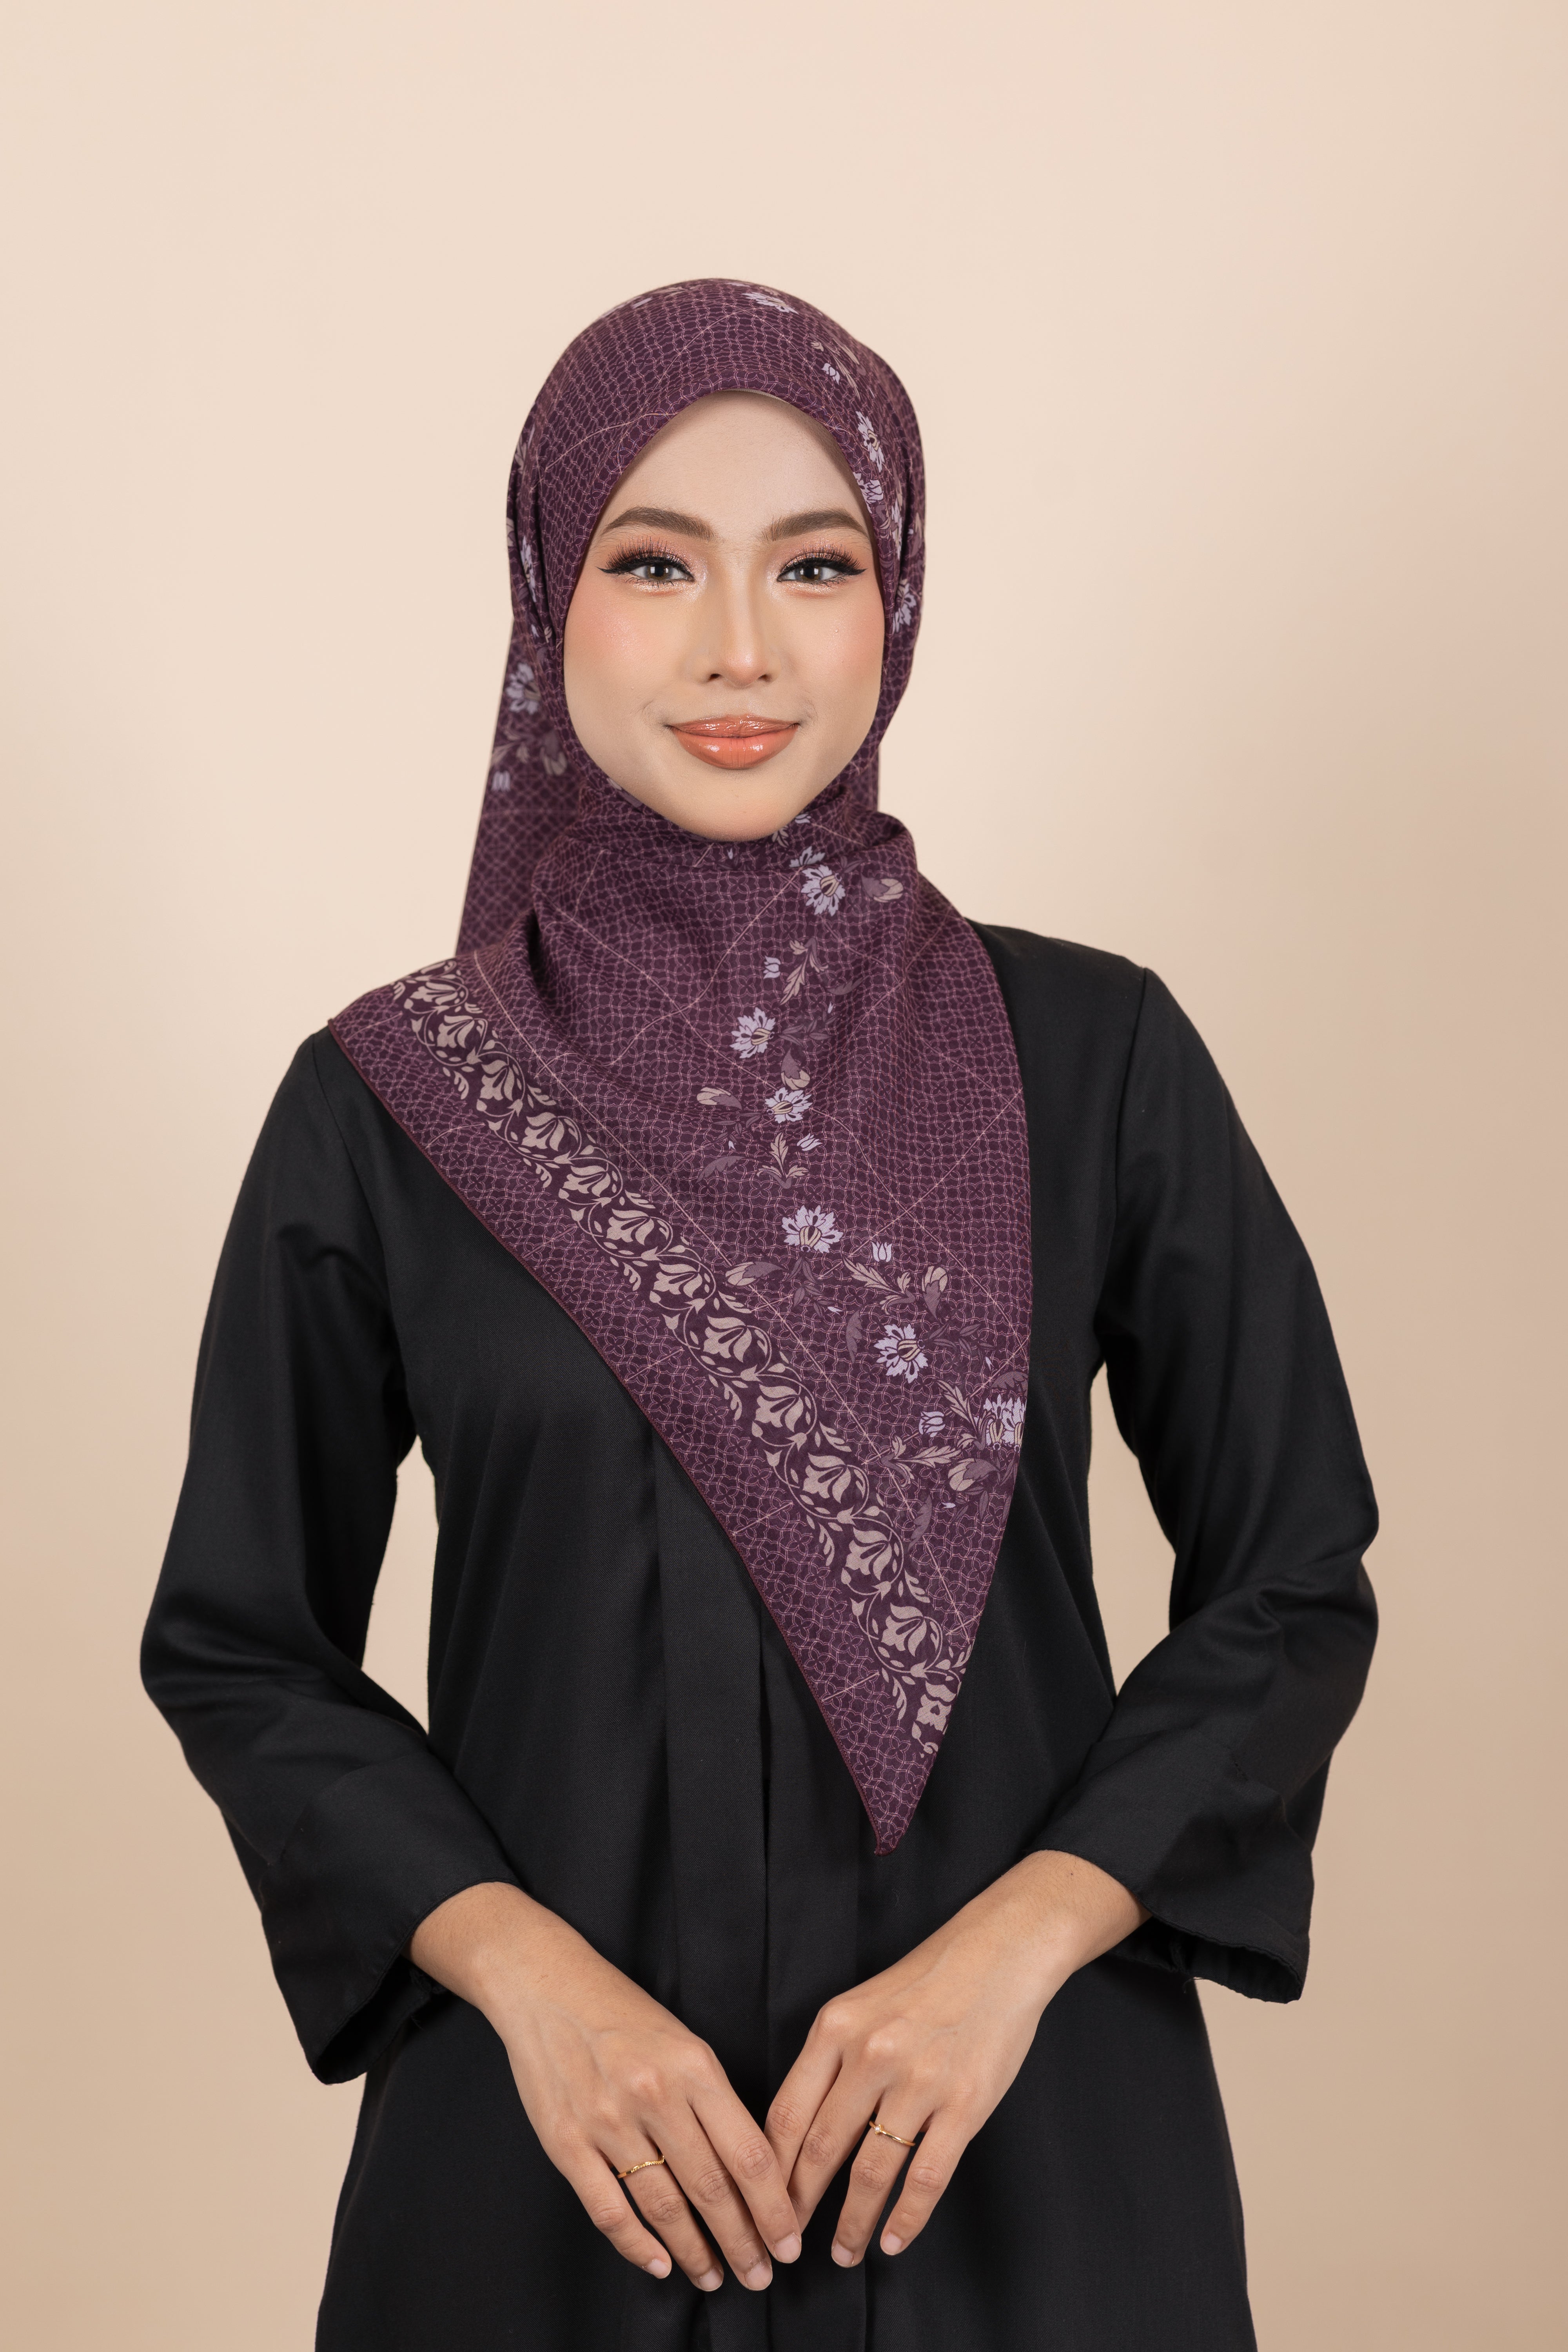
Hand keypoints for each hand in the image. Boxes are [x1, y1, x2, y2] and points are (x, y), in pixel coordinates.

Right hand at [410, 1882, 800, 2293]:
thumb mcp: (684, 2043)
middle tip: (760, 2275)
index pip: (748, 2153)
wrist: (546, 1984)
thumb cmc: (624, 2015)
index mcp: (694, 2066)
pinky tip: (659, 2263)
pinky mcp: (566, 2140)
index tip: (789, 2242)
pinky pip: (608, 2208)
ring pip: (663, 2205)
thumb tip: (748, 2172)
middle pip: (712, 2188)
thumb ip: (714, 2102)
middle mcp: (654, 2094)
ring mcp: (607, 2119)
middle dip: (743, 2242)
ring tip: (713, 2276)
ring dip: (694, 2251)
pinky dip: (636, 2245)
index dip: (774, 2208)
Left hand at [765, 1849, 1145, 2265]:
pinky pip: (926, 2176)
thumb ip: (828, 2061)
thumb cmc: (926, 1981)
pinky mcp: (964, 2103)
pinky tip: (893, 2240)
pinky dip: (906, 2218)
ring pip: (871, 2171)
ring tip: (843, 2251)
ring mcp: (920, 2081)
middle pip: (819, 2148)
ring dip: (852, 2222)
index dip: (768, 2170)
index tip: (758, 2205)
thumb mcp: (859, 2006)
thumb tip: (796, 2131)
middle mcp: (871, 2054)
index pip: (786, 2114)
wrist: (999, 1953)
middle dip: (797, 2207)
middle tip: (785, 2244)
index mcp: (836, 2028)